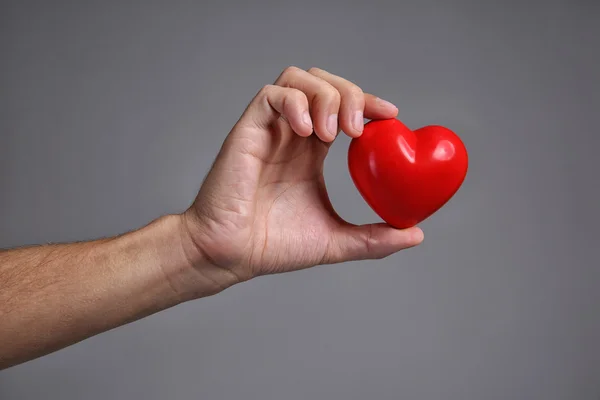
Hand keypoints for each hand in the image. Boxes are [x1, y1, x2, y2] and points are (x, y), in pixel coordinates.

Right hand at [179, 67, 423, 293]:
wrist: (231, 255)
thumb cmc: (274, 246)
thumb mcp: (336, 241)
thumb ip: (374, 238)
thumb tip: (415, 234)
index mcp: (311, 151)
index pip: (343, 108)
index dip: (368, 102)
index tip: (392, 116)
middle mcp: (292, 134)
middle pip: (324, 83)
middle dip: (350, 93)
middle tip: (359, 129)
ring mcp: (269, 130)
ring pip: (297, 78)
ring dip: (324, 95)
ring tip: (332, 133)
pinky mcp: (247, 130)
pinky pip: (270, 95)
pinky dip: (295, 103)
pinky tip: (308, 132)